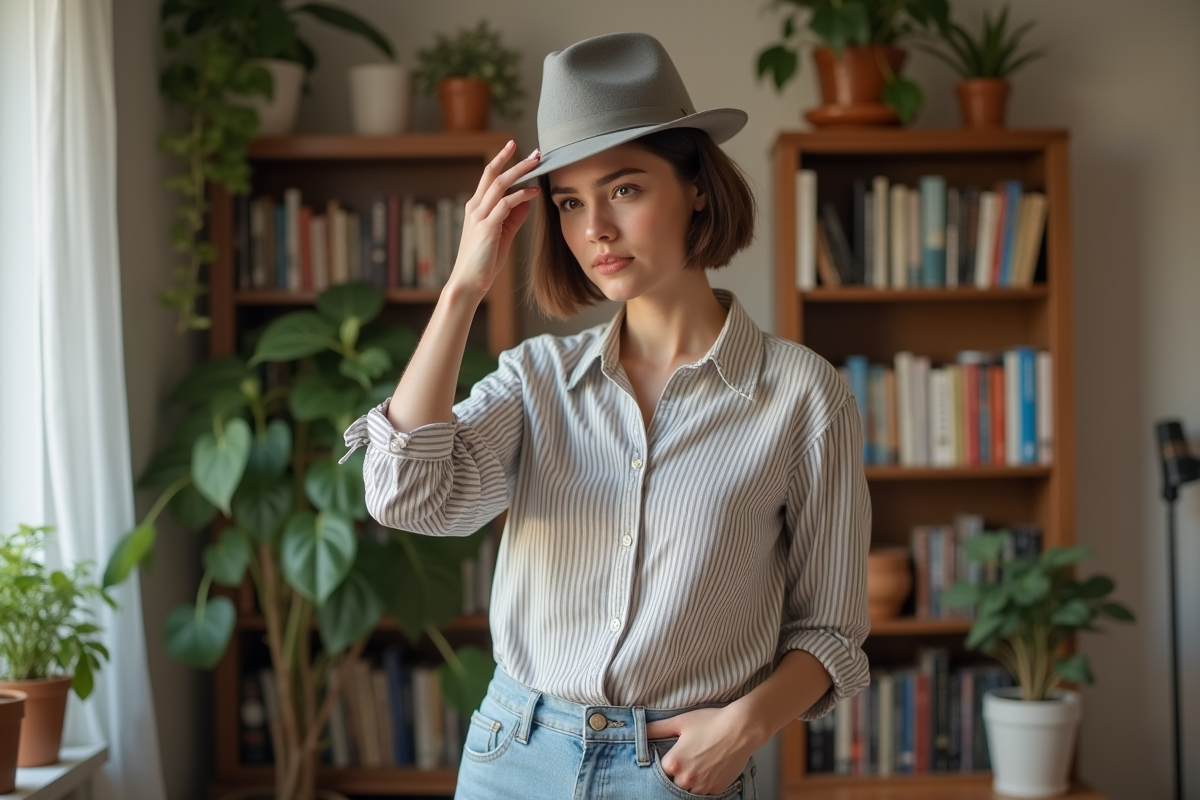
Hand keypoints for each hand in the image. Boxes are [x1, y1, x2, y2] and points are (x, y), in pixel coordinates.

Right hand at [447, 140, 541, 300]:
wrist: (469, 282)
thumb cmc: (485, 261)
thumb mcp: (503, 235)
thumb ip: (513, 217)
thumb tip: (527, 199)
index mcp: (476, 207)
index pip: (488, 176)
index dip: (502, 160)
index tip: (515, 146)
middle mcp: (475, 207)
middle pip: (492, 174)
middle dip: (512, 158)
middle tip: (533, 150)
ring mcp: (479, 216)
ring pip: (499, 185)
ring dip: (520, 172)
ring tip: (537, 163)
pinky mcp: (487, 228)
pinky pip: (505, 205)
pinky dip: (521, 196)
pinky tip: (534, 192)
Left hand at [644, 706, 756, 794]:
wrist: (741, 728)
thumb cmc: (711, 722)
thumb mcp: (680, 721)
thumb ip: (657, 728)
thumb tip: (640, 730)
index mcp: (674, 763)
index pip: (660, 771)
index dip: (666, 763)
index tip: (672, 755)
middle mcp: (686, 779)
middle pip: (673, 783)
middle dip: (677, 774)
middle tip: (687, 758)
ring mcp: (703, 786)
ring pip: (688, 790)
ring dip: (690, 781)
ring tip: (698, 763)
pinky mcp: (717, 789)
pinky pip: (705, 792)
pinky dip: (704, 784)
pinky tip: (709, 769)